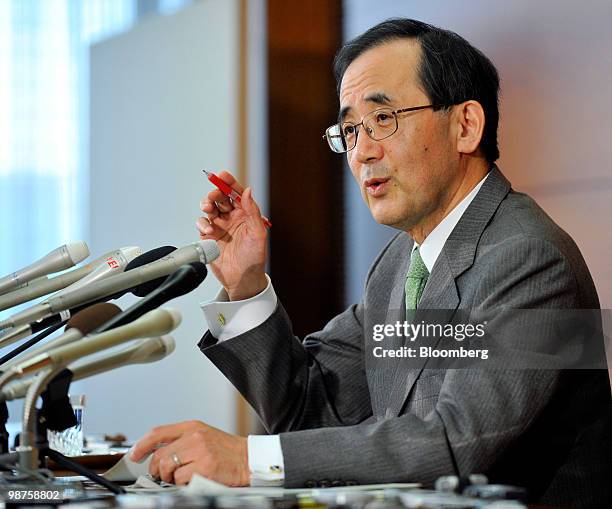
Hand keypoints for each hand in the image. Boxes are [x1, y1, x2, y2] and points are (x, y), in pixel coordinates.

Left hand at [131, 420, 248, 485]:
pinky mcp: (205, 467)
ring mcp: (200, 451)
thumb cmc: (226, 450)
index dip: (142, 445)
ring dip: (170, 477)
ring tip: (180, 477)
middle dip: (157, 469)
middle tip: (163, 475)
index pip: (158, 432)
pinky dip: (183, 483)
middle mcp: (195, 436)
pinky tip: (193, 479)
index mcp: (192, 427)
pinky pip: (180, 479)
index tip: (134, 455)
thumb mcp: (203, 436)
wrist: (249, 458)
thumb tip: (157, 453)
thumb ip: (182, 440)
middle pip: (160, 455)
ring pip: (168, 467)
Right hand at [196, 171, 267, 300]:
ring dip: (206, 205)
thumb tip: (248, 191)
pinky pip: (202, 223)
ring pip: (209, 208)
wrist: (242, 279)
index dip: (229, 182)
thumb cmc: (254, 258)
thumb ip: (252, 211)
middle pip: (220, 197)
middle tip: (214, 196)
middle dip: (215, 192)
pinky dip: (202, 223)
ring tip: (208, 209)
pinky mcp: (208, 236)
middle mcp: (232, 218)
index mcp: (245, 214)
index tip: (222, 175)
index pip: (236, 193)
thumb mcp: (258, 233)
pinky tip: (208, 229)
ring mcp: (220, 226)